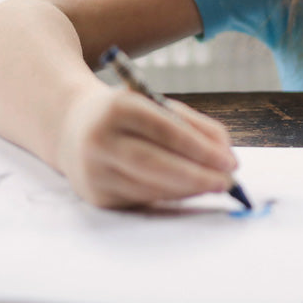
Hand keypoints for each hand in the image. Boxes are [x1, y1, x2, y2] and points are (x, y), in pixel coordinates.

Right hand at [55, 83, 238, 208]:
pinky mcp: (96, 195)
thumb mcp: (155, 104)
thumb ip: (192, 124)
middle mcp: (101, 140)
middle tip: (228, 182)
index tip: (231, 162)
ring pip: (151, 186)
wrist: (71, 127)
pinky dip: (172, 195)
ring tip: (216, 185)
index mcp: (119, 108)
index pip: (167, 131)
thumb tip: (225, 153)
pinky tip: (191, 190)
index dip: (202, 149)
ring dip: (190, 189)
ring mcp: (94, 170)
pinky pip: (142, 198)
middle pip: (156, 164)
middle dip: (199, 176)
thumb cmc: (127, 114)